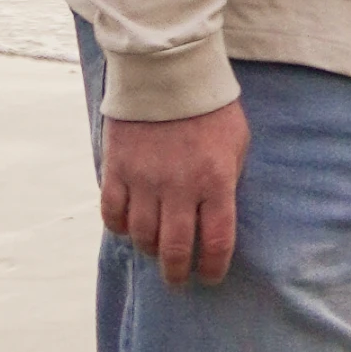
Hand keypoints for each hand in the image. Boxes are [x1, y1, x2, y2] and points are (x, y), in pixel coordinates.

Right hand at [100, 101, 250, 284]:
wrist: (169, 71)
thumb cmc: (210, 107)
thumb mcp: (237, 142)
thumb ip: (228, 180)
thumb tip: (216, 214)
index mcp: (215, 181)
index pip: (216, 242)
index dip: (214, 267)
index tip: (211, 277)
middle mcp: (179, 187)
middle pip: (176, 249)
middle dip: (178, 273)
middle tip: (179, 281)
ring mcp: (145, 180)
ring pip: (143, 236)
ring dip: (150, 250)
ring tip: (156, 252)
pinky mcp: (118, 169)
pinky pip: (113, 213)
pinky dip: (120, 226)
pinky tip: (129, 227)